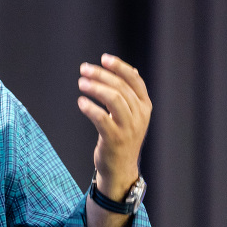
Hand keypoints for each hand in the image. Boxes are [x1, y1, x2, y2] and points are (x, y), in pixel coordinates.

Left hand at [77, 54, 151, 199]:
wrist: (120, 168)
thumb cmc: (122, 137)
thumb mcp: (131, 115)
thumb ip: (130, 94)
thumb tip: (132, 70)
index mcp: (144, 106)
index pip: (135, 80)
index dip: (120, 67)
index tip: (104, 58)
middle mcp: (139, 115)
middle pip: (121, 88)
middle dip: (101, 75)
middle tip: (83, 69)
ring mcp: (128, 128)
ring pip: (114, 99)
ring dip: (96, 88)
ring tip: (81, 83)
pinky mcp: (115, 139)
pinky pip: (102, 118)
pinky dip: (91, 108)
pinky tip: (81, 102)